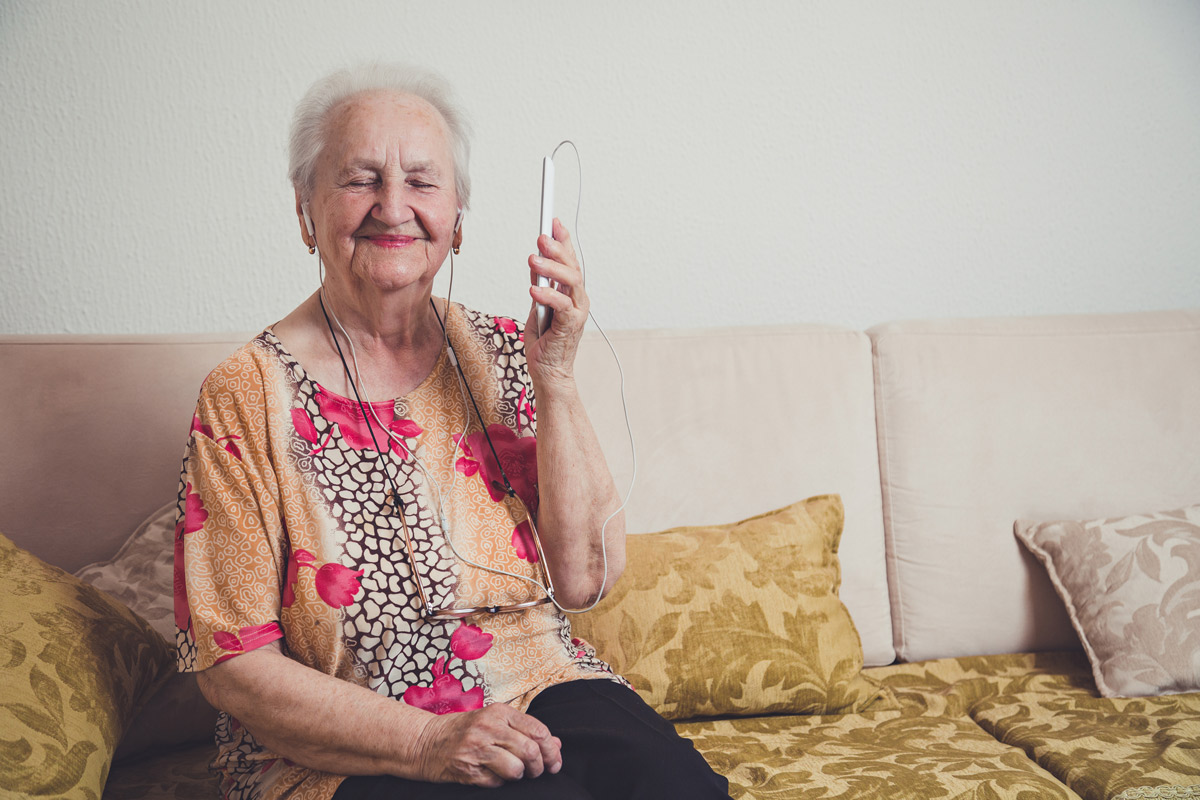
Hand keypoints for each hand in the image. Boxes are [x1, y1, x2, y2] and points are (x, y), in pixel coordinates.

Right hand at [416, 703, 562, 786]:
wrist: (425, 741)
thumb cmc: (465, 730)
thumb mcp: (496, 722)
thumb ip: (526, 731)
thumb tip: (557, 744)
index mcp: (499, 712)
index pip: (538, 731)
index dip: (552, 750)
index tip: (554, 762)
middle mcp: (489, 728)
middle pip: (530, 751)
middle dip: (539, 767)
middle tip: (536, 771)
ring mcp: (476, 749)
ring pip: (516, 769)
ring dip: (519, 775)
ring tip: (512, 772)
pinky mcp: (467, 770)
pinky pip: (497, 782)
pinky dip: (500, 782)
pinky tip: (492, 774)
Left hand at [526, 218, 588, 390]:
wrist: (549, 372)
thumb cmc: (545, 343)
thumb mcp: (538, 307)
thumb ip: (540, 285)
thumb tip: (536, 262)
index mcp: (571, 293)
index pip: (569, 261)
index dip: (563, 240)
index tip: (553, 221)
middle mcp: (578, 300)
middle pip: (572, 266)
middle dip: (557, 248)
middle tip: (541, 236)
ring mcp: (577, 312)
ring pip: (571, 281)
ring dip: (552, 267)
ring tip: (533, 259)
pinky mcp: (571, 326)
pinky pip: (562, 305)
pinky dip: (548, 294)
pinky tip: (534, 288)